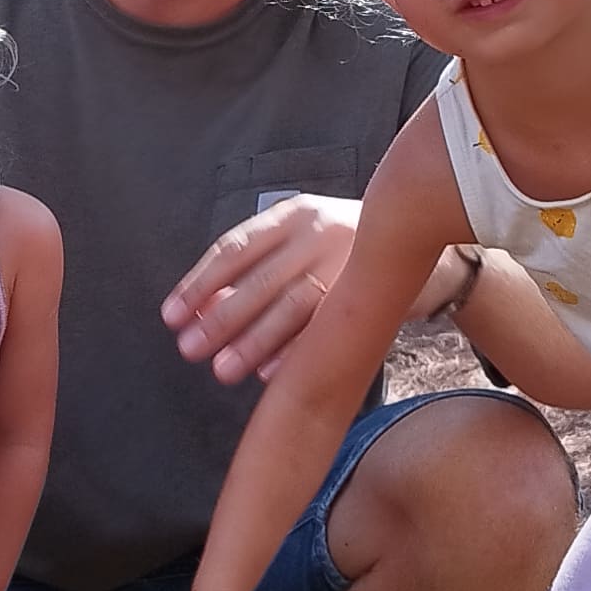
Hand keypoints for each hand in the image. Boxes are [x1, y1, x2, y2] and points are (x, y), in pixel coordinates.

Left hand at [160, 193, 359, 384]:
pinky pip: (328, 327)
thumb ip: (253, 270)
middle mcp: (319, 233)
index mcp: (292, 216)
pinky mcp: (371, 292)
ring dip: (254, 341)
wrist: (418, 237)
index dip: (199, 284)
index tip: (173, 316)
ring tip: (224, 369)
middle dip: (220, 319)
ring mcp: (348, 262)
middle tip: (190, 348)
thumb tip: (203, 308)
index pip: (234, 249)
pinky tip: (271, 374)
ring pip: (292, 305)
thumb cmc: (343, 246)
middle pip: (260, 280)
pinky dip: (297, 352)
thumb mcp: (298, 242)